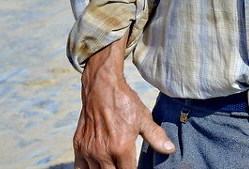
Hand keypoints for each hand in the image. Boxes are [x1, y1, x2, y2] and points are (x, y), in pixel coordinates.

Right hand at [74, 39, 173, 168]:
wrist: (101, 87)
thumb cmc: (124, 102)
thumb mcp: (144, 118)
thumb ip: (156, 136)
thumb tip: (170, 149)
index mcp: (121, 148)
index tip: (134, 166)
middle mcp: (103, 152)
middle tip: (124, 164)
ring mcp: (89, 151)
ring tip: (113, 164)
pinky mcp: (78, 146)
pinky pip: (80, 168)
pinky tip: (97, 167)